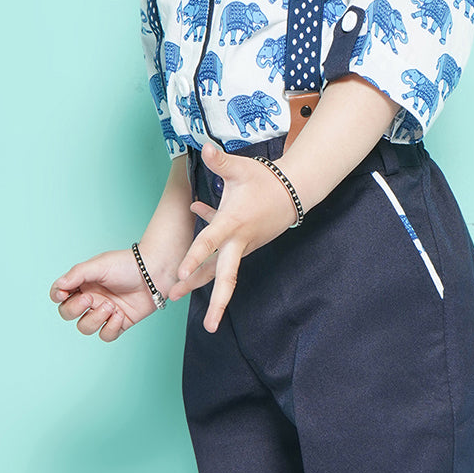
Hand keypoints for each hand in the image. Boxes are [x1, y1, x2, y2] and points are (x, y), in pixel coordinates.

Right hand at [49, 247, 167, 341]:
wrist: (154, 272)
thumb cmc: (126, 264)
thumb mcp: (99, 265)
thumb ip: (77, 274)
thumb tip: (59, 287)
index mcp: (82, 283)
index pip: (59, 295)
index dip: (57, 296)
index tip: (64, 293)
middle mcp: (91, 299)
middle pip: (68, 314)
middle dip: (75, 309)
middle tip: (90, 299)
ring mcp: (104, 312)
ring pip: (85, 327)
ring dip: (95, 319)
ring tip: (111, 306)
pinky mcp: (119, 322)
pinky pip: (106, 335)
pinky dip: (110, 327)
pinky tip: (120, 315)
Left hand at [169, 142, 298, 332]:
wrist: (293, 192)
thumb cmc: (265, 179)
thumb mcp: (240, 168)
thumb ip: (219, 160)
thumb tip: (204, 146)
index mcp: (232, 223)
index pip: (210, 243)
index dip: (195, 258)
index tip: (180, 275)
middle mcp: (238, 241)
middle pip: (227, 277)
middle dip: (217, 302)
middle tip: (208, 326)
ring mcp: (243, 247)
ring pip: (224, 273)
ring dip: (207, 290)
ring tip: (191, 308)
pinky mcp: (245, 248)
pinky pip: (224, 258)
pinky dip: (208, 262)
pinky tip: (194, 255)